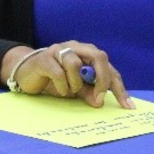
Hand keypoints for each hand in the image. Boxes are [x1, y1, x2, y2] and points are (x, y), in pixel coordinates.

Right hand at [8, 42, 133, 108]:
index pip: (109, 68)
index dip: (119, 87)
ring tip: (69, 91)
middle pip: (98, 56)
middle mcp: (76, 47)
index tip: (128, 106)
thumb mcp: (75, 88)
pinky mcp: (44, 58)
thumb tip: (99, 102)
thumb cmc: (54, 79)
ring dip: (75, 84)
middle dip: (102, 79)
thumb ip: (88, 92)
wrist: (26, 72)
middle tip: (98, 98)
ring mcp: (60, 50)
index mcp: (88, 53)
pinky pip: (58, 72)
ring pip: (75, 64)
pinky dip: (62, 85)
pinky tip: (59, 90)